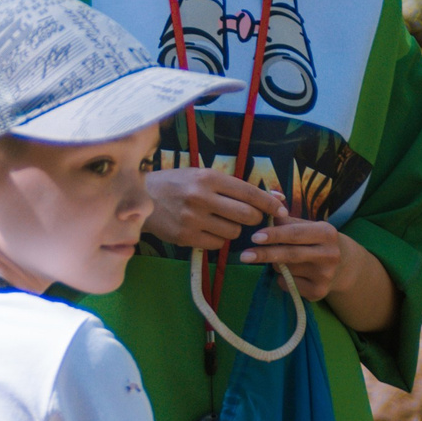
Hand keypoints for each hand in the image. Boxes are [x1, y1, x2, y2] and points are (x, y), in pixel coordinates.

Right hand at [143, 167, 280, 251]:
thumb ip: (235, 187)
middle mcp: (201, 198)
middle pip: (247, 215)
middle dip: (254, 218)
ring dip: (233, 229)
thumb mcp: (203, 176)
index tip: (281, 210)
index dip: (270, 203)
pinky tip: (206, 230)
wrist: (140, 199)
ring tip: (220, 221)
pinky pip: (216, 244)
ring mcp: (192, 219)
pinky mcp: (185, 237)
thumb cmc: (177, 184)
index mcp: (208, 178)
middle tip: (248, 217)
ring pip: (233, 232)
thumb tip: (276, 197)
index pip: (249, 192)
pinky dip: (217, 239)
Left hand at [241, 211, 342, 298]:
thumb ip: (285, 218)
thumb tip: (266, 202)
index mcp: (326, 233)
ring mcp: (325, 275)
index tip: (255, 237)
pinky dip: (282, 279)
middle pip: (290, 254)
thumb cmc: (314, 241)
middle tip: (244, 256)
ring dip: (275, 265)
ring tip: (283, 260)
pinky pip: (288, 284)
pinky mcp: (319, 292)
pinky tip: (293, 274)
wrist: (342, 266)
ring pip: (286, 270)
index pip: (295, 233)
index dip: (274, 235)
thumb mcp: (306, 226)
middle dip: (265, 255)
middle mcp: (330, 254)